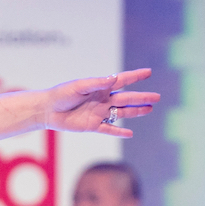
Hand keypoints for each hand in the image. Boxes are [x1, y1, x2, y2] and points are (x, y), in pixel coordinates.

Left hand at [40, 68, 158, 137]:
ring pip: (122, 112)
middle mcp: (102, 99)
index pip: (121, 80)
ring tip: (150, 109)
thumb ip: (96, 84)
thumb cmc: (61, 94)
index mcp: (100, 87)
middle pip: (127, 98)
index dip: (135, 76)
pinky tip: (130, 133)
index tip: (148, 72)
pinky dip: (119, 131)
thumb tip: (113, 79)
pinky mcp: (92, 125)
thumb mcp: (79, 86)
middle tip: (157, 97)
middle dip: (142, 97)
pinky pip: (109, 129)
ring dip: (136, 112)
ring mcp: (99, 113)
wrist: (47, 110)